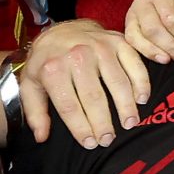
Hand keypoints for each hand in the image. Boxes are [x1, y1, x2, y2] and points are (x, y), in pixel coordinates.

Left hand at [19, 20, 148, 149]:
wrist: (62, 30)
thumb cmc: (47, 62)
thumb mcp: (31, 84)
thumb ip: (35, 111)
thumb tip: (43, 136)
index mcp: (53, 68)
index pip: (69, 105)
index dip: (81, 128)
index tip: (90, 143)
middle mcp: (77, 56)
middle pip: (94, 97)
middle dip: (103, 122)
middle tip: (109, 139)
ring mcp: (101, 48)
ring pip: (118, 83)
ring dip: (126, 106)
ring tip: (130, 123)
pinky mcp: (119, 42)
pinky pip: (135, 65)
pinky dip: (142, 83)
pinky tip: (142, 99)